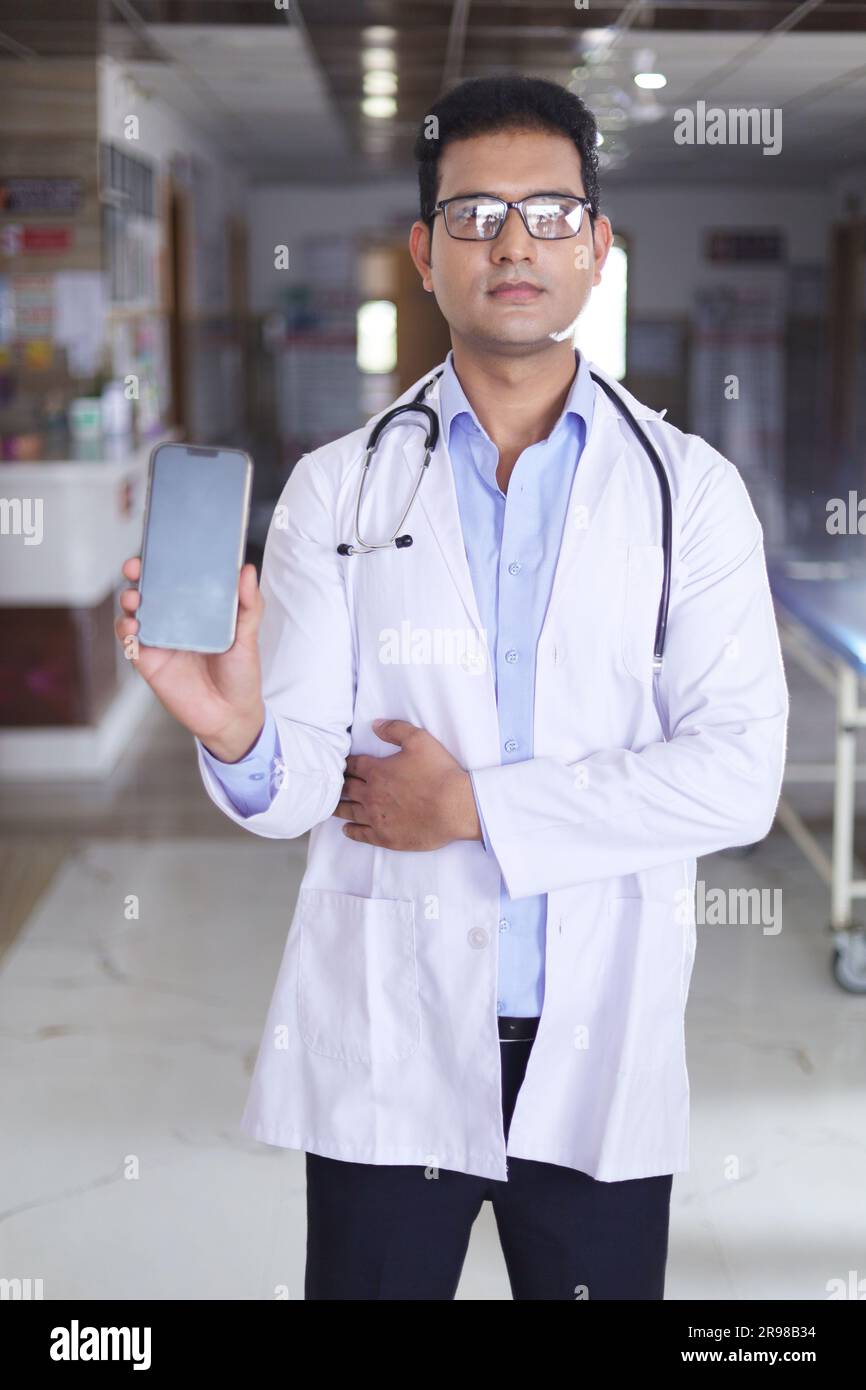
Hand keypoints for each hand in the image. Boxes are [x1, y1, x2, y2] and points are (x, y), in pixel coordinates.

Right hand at [113, 555, 265, 760]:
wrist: (231, 716)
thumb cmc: (240, 674)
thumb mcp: (249, 636)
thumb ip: (249, 605)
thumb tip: (247, 571)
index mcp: (197, 609)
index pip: (176, 578)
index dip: (164, 561)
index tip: (159, 547)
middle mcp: (174, 621)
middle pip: (148, 589)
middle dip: (137, 573)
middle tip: (135, 566)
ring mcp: (159, 640)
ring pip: (133, 611)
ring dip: (128, 599)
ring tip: (135, 598)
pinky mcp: (148, 661)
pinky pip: (130, 641)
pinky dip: (127, 630)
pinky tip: (134, 626)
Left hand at [335, 719, 481, 849]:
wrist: (455, 807)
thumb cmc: (439, 773)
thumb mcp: (420, 740)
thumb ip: (395, 729)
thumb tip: (375, 725)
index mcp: (377, 771)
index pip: (352, 765)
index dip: (345, 763)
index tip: (340, 764)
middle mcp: (371, 794)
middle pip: (346, 788)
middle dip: (338, 785)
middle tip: (331, 785)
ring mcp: (376, 817)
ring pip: (349, 811)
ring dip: (338, 808)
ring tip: (330, 807)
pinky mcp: (384, 836)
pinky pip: (360, 834)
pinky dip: (351, 830)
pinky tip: (346, 828)